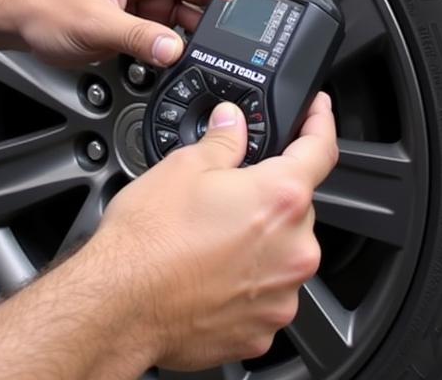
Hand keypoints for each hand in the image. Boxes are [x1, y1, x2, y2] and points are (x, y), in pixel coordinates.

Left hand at [14, 0, 246, 66]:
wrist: (17, 21)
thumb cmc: (45, 5)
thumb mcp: (95, 23)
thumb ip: (138, 37)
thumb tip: (174, 49)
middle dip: (219, 3)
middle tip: (240, 25)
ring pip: (186, 7)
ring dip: (200, 26)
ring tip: (216, 45)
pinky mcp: (135, 18)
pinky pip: (169, 27)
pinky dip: (181, 40)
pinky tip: (188, 54)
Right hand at [93, 92, 338, 369]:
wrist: (120, 306)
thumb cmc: (148, 240)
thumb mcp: (184, 167)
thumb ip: (223, 140)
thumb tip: (233, 123)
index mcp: (280, 198)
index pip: (320, 149)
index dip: (320, 122)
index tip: (319, 112)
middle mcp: (294, 249)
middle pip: (297, 207)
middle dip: (268, 196)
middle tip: (227, 195)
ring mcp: (282, 294)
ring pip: (283, 253)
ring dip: (259, 242)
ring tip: (209, 240)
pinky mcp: (264, 330)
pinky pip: (266, 294)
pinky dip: (246, 282)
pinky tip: (209, 273)